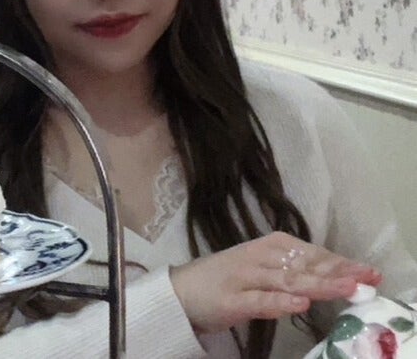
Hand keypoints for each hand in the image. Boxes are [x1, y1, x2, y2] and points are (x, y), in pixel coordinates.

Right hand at [169, 231, 381, 333]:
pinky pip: (260, 300)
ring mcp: (246, 277)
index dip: (341, 263)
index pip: (312, 254)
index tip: (369, 272)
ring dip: (319, 284)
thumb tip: (332, 277)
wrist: (182, 290)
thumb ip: (292, 272)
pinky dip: (281, 302)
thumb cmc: (227, 279)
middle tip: (367, 278)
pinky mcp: (232, 299)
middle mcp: (261, 256)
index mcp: (270, 246)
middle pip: (305, 265)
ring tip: (345, 288)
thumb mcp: (263, 270)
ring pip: (288, 280)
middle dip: (338, 272)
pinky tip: (301, 305)